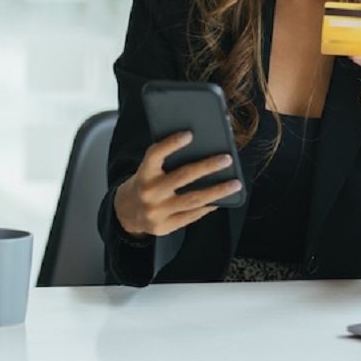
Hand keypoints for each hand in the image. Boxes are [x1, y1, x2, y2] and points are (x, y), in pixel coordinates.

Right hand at [113, 131, 242, 237]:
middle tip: (226, 159)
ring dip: (217, 191)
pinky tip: (220, 199)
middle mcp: (149, 192)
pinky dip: (208, 206)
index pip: (155, 154)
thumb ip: (166, 160)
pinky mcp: (164, 226)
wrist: (126, 212)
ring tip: (235, 184)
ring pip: (192, 200)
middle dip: (207, 167)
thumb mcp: (149, 169)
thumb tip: (201, 148)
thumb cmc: (145, 183)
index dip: (171, 144)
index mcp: (143, 173)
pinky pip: (191, 216)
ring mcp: (156, 212)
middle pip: (182, 177)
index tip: (189, 134)